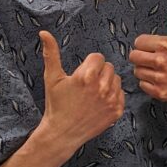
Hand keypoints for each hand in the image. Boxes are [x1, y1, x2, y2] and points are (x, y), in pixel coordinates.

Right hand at [39, 31, 124, 150]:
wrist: (62, 133)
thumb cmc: (56, 104)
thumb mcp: (52, 78)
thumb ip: (51, 53)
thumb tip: (44, 32)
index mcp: (87, 76)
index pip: (98, 57)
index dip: (88, 64)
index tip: (81, 75)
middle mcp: (102, 87)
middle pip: (108, 66)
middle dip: (98, 72)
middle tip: (86, 85)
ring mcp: (111, 100)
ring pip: (116, 79)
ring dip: (107, 83)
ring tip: (93, 93)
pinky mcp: (117, 111)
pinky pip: (121, 94)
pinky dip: (113, 96)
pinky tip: (99, 102)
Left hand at [129, 0, 166, 107]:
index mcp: (166, 44)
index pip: (138, 42)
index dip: (145, 45)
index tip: (155, 48)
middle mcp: (161, 61)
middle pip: (134, 57)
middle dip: (141, 57)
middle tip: (153, 60)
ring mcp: (160, 78)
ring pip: (137, 71)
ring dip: (145, 71)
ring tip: (158, 70)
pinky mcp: (160, 92)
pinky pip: (142, 85)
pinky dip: (148, 84)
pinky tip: (160, 80)